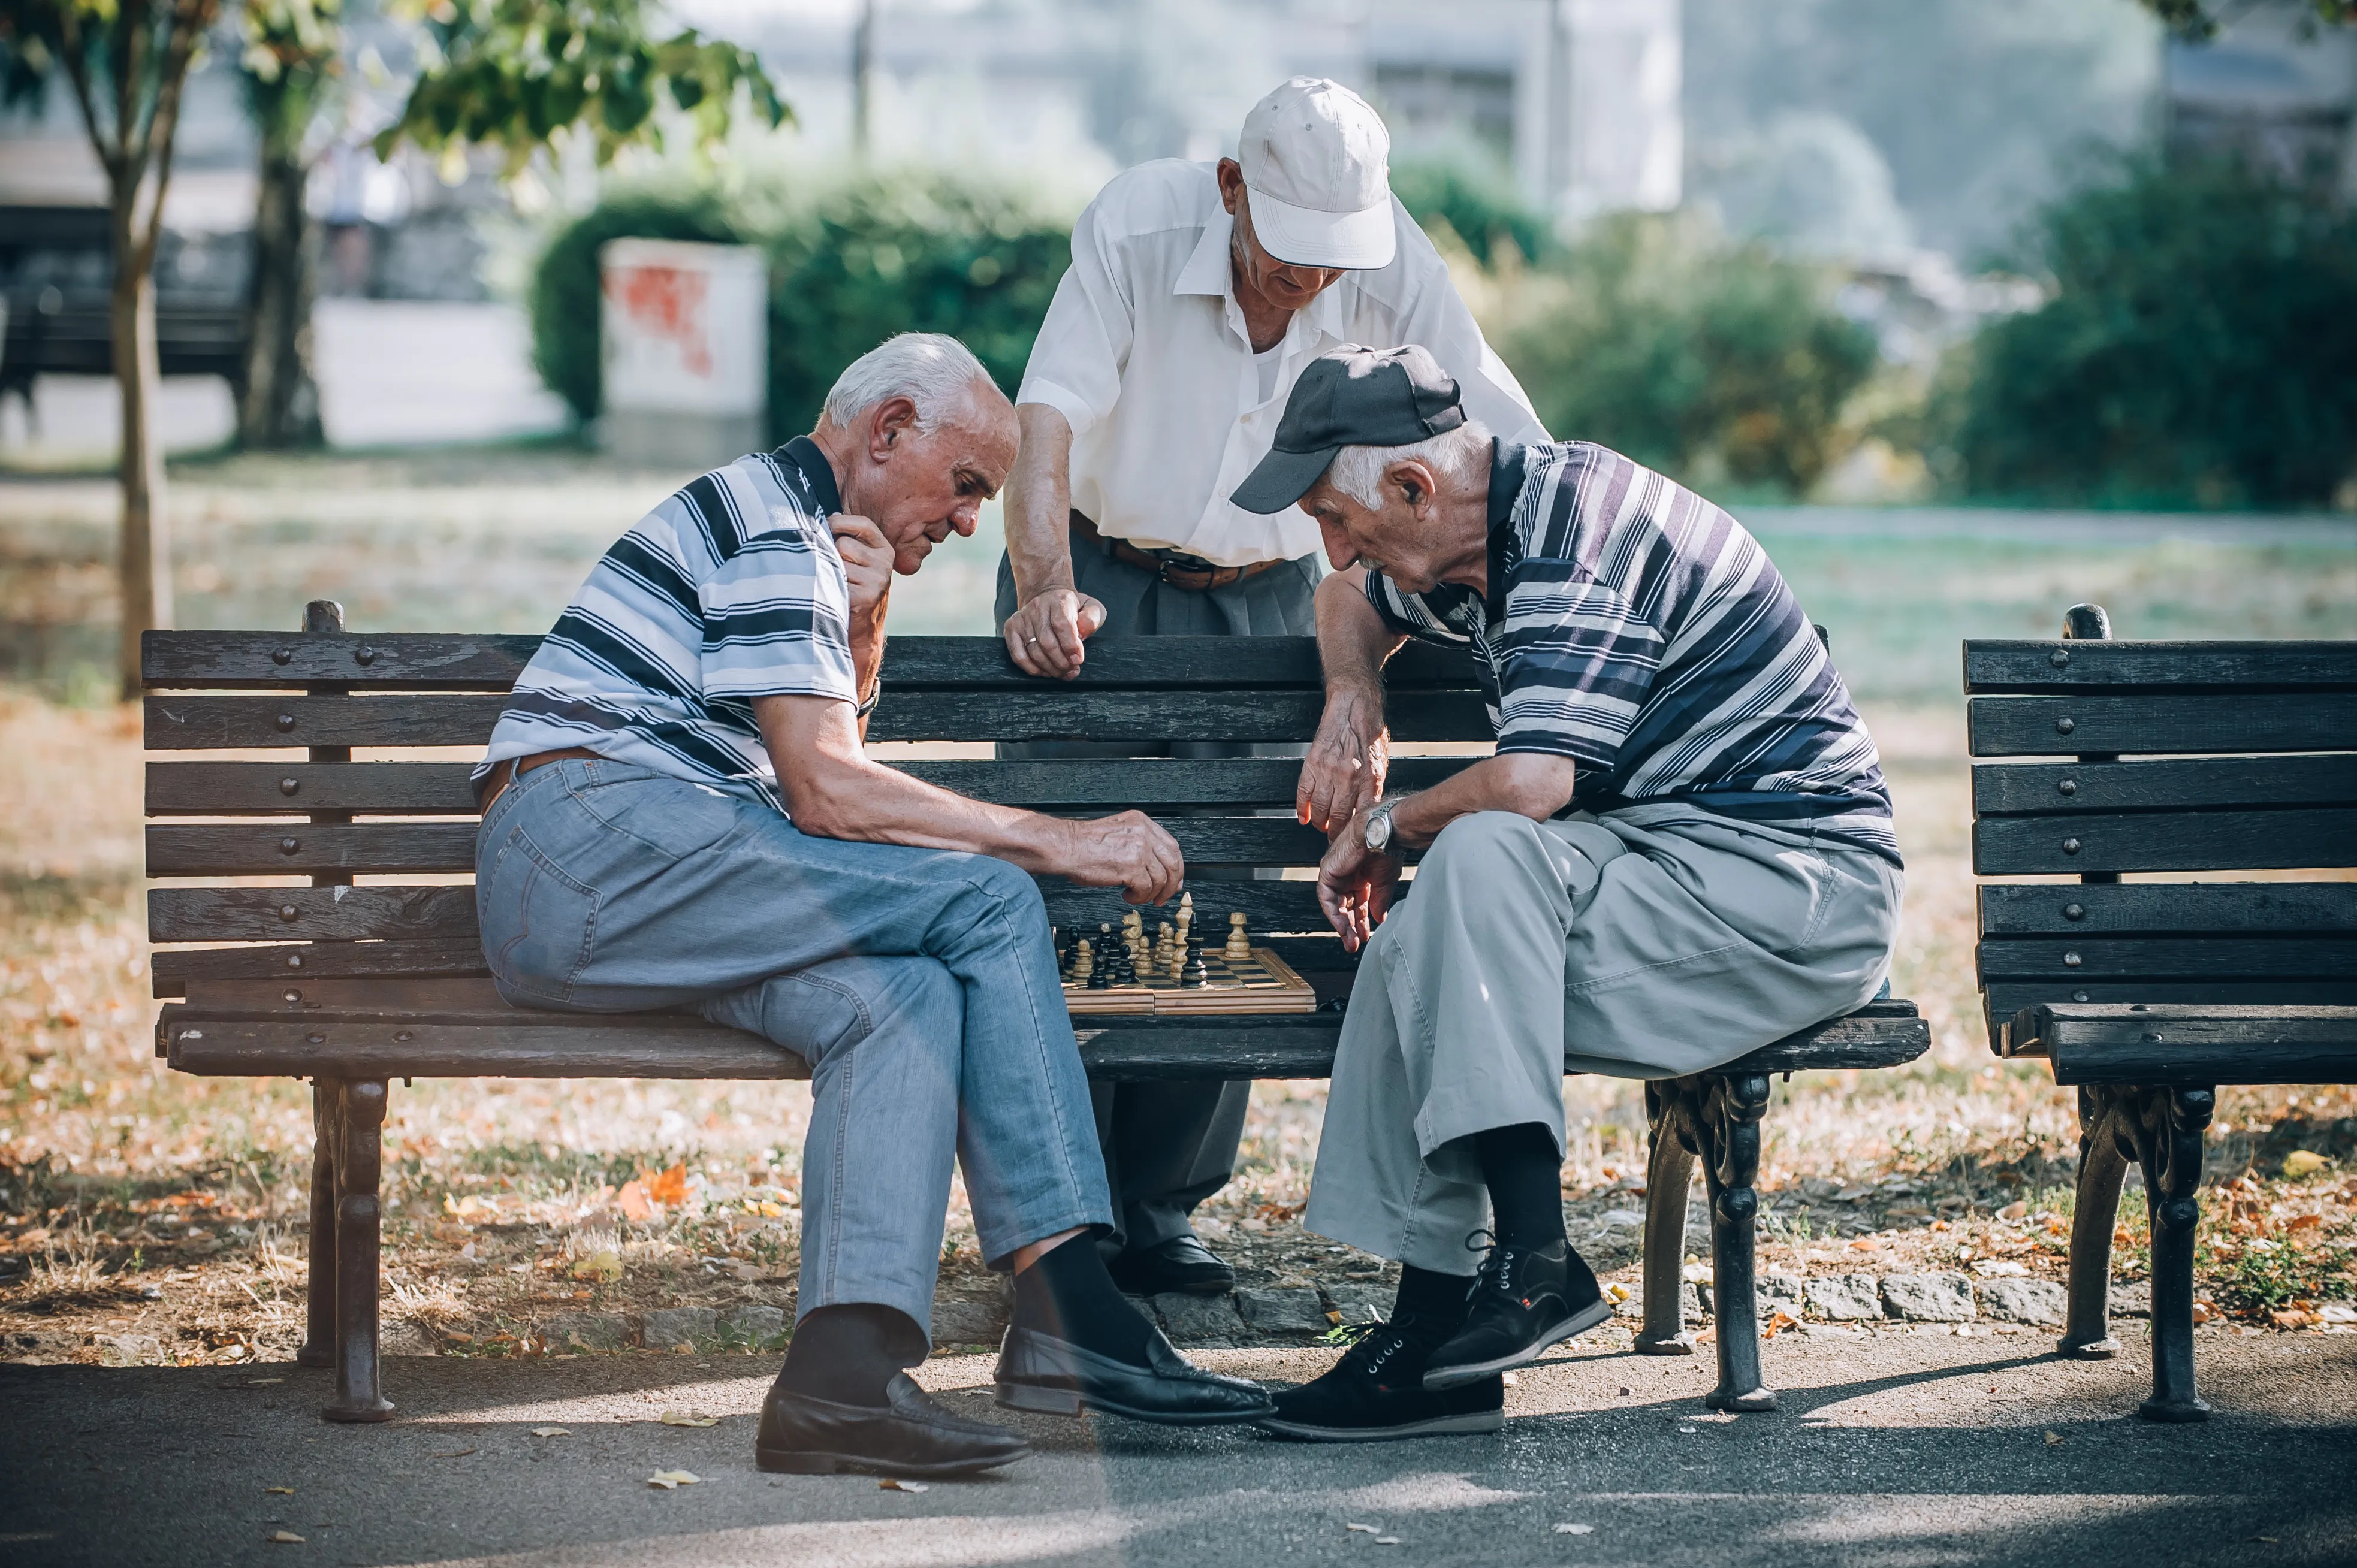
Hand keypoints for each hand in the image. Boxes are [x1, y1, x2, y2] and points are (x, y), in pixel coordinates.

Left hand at [832, 514, 893, 620]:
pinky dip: (827, 587)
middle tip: (834, 569)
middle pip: (844, 544)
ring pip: (837, 562)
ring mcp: (877, 582)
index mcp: (884, 550)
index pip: (863, 524)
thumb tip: (831, 515)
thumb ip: (848, 537)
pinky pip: (834, 580)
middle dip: (832, 553)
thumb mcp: (857, 560)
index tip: (826, 526)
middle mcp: (885, 564)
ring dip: (829, 572)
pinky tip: (834, 595)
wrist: (861, 628)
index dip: (840, 522)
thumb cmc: (853, 587)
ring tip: (835, 583)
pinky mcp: (866, 598)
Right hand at [1005, 587, 1106, 679]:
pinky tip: (1044, 671)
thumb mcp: (1091, 608)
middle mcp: (1037, 607)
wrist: (1047, 597)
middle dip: (1061, 662)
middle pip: (1047, 642)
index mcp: (1059, 601)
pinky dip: (1031, 668)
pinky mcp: (1011, 628)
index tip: (1077, 660)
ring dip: (1049, 668)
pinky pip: (1018, 655)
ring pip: (1033, 652)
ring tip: (1061, 672)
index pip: (1061, 624)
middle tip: (1071, 670)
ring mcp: (1022, 618)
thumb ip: (1091, 619)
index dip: (1070, 645)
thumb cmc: (1072, 608)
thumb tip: (1082, 634)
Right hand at [1057, 810, 1184, 904]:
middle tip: (1162, 897)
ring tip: (1137, 896)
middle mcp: (1143, 833)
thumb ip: (1140, 847)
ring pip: (1161, 879)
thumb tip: (1160, 871)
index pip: (1172, 846)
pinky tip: (1127, 895)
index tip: (1173, 880)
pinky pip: (1146, 888)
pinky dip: (1138, 897)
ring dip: (1151, 894)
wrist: (1065, 847)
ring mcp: (1139, 849)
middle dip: (1170, 885)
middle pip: (1173, 863)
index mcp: (1141, 822)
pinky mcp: (1131, 866)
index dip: (1176, 868)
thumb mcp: (1118, 835)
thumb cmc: (1084, 844)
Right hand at [1298, 685, 1388, 831]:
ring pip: (1320, 809)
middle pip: (1339, 817)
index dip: (1354, 834)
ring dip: (1319, 823)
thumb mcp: (1381, 764)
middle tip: (1334, 839)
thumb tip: (1367, 812)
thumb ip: (1373, 789)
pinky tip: (1304, 817)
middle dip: (1336, 833)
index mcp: (1369, 779)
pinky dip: (1302, 808)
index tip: (1351, 842)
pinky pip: (1303, 793)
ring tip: (1321, 826)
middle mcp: (1349, 778)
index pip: (1360, 817)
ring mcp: (1328, 771)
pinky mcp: (1312, 763)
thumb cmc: (1369, 735)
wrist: (1354, 707)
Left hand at [1317, 808, 1398, 951]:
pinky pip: (1327, 898)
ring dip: (1342, 924)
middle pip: (1346, 906)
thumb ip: (1379, 901)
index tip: (1365, 936)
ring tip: (1350, 941)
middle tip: (1355, 943)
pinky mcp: (1328, 871)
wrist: (1384, 832)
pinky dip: (1334, 914)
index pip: (1358, 903)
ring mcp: (1336, 872)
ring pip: (1335, 905)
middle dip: (1351, 926)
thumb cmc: (1387, 848)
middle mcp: (1347, 874)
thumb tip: (1379, 918)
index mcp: (1362, 875)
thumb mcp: (1385, 882)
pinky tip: (1343, 927)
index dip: (1362, 921)